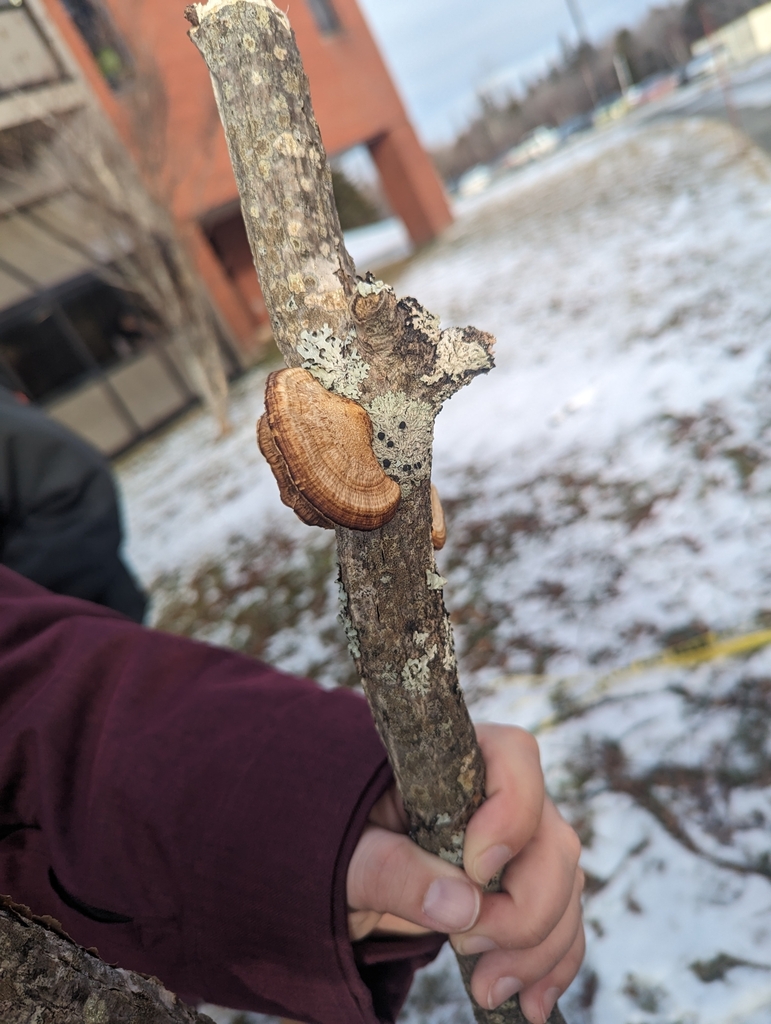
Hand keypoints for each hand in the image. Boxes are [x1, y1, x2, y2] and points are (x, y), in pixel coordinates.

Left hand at [346, 725, 583, 1023]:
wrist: (354, 862)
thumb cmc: (348, 837)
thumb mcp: (352, 852)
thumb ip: (394, 867)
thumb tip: (462, 905)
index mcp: (460, 759)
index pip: (516, 756)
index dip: (512, 813)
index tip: (477, 869)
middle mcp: (506, 793)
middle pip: (552, 840)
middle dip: (525, 910)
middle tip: (466, 947)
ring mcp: (527, 840)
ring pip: (565, 888)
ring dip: (538, 948)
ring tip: (487, 989)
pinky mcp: (532, 885)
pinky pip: (565, 924)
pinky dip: (553, 965)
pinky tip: (529, 1003)